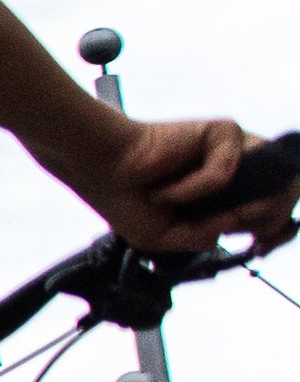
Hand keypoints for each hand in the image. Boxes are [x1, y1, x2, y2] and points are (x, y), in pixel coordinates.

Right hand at [67, 112, 292, 259]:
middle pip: (288, 190)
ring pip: (272, 176)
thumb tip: (238, 224)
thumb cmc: (128, 200)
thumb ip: (207, 235)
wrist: (99, 171)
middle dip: (268, 218)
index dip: (279, 230)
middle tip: (229, 227)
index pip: (278, 207)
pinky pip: (224, 172)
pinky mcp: (222, 133)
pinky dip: (194, 189)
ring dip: (240, 205)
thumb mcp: (170, 238)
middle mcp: (241, 168)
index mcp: (232, 194)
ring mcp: (235, 149)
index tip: (259, 248)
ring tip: (199, 212)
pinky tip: (166, 192)